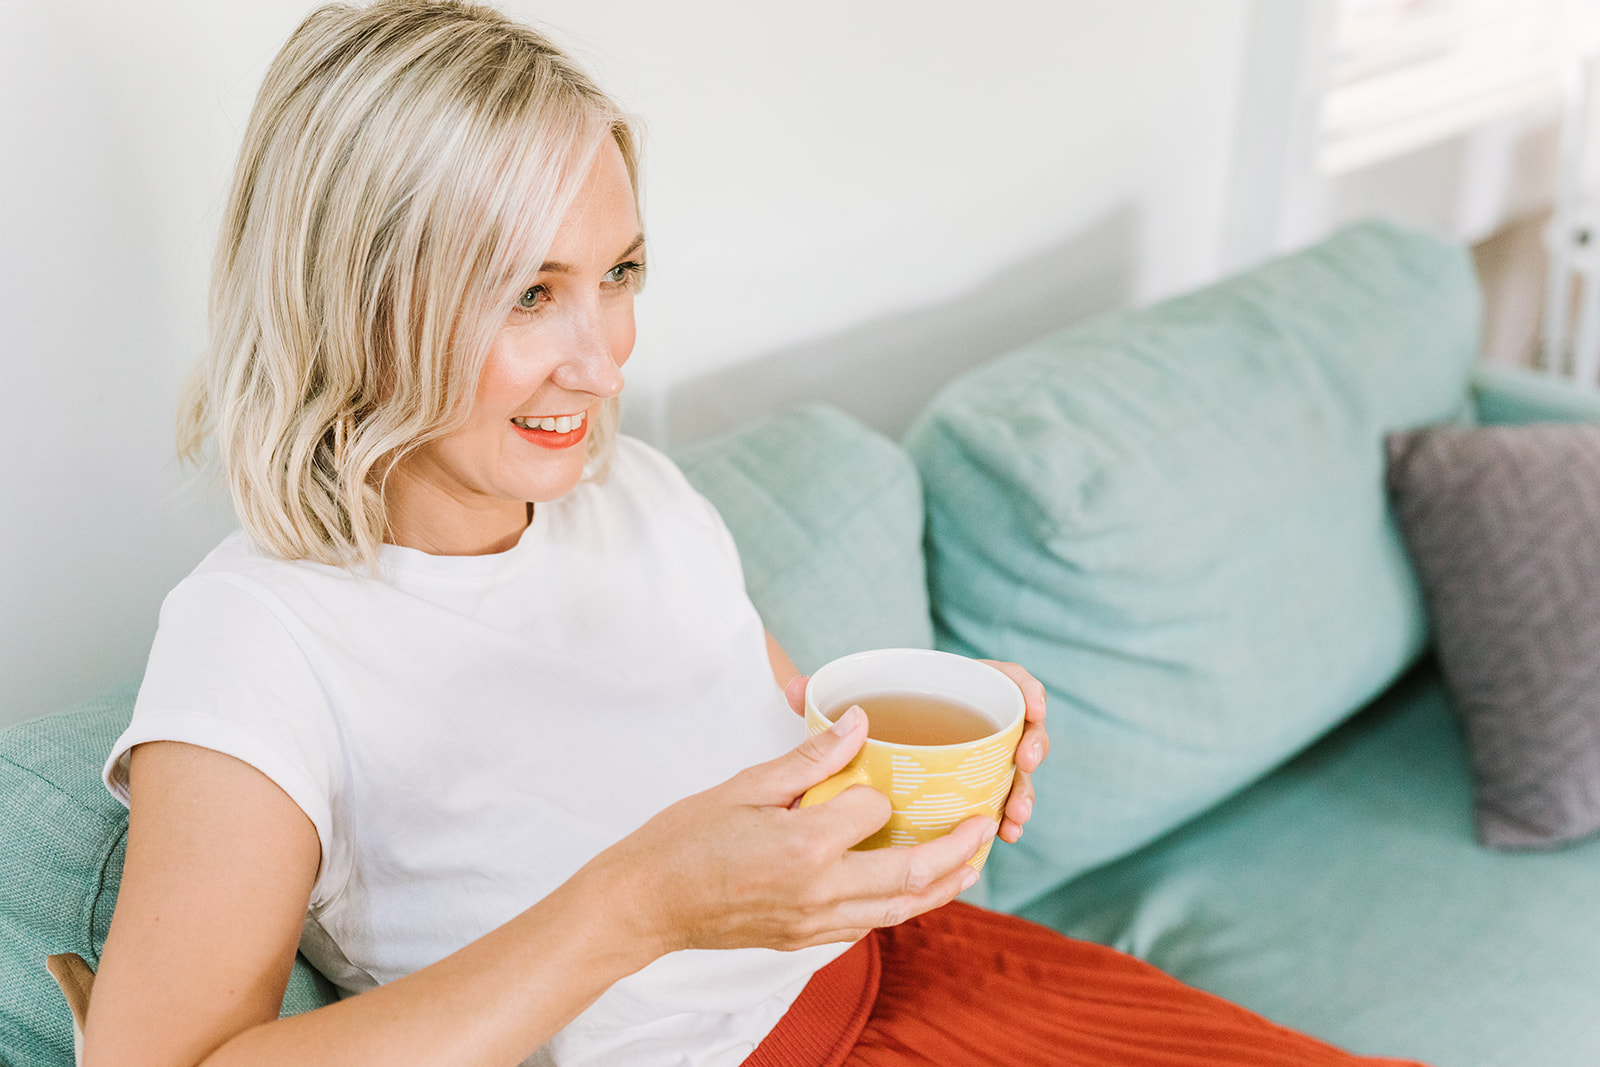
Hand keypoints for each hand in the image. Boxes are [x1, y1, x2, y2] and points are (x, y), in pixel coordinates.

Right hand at [601, 707, 995, 955]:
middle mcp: (819, 894)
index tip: (878, 770)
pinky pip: (867, 927)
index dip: (880, 790)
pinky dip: (897, 907)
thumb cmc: (684, 839)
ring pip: (897, 912)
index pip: (873, 813)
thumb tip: (860, 721)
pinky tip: (908, 888)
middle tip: (984, 825)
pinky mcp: (805, 941)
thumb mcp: (746, 786)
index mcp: (804, 847)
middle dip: (955, 852)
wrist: (645, 903)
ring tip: (969, 863)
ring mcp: (814, 925)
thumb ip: (810, 758)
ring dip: (940, 888)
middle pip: (910, 877)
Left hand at [782, 659, 1048, 844]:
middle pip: (1017, 729)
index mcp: (949, 690)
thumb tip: (796, 687)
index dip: (1024, 689)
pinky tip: (1003, 837)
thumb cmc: (852, 722)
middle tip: (1026, 764)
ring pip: (1013, 773)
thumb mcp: (837, 711)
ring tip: (1013, 817)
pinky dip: (1004, 818)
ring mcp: (974, 760)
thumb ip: (821, 697)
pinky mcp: (971, 793)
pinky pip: (998, 803)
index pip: (1001, 680)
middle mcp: (969, 724)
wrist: (855, 754)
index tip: (1032, 708)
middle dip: (1032, 748)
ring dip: (1022, 792)